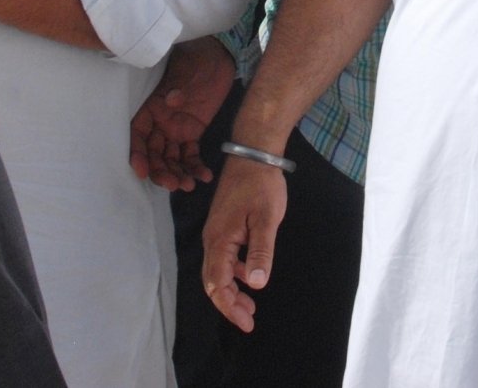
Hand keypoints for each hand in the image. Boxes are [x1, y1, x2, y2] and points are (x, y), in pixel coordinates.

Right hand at [130, 38, 236, 190]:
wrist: (218, 56)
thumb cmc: (194, 59)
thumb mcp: (183, 69)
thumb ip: (176, 86)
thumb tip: (172, 100)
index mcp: (150, 108)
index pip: (138, 135)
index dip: (137, 154)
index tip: (141, 170)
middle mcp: (159, 123)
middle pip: (154, 153)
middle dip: (160, 171)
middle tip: (173, 184)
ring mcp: (176, 130)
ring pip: (171, 158)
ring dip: (177, 173)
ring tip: (188, 185)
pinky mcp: (193, 133)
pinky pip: (191, 155)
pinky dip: (196, 167)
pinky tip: (204, 176)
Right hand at [200, 153, 288, 332]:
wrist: (254, 154)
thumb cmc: (261, 185)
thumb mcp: (266, 220)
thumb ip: (260, 253)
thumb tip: (256, 285)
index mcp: (219, 239)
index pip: (217, 283)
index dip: (229, 306)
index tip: (246, 323)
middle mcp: (212, 238)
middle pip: (212, 280)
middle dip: (228, 303)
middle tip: (248, 320)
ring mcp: (216, 231)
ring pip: (217, 270)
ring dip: (231, 290)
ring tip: (250, 306)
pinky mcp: (223, 226)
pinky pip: (224, 257)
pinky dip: (235, 273)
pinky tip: (250, 276)